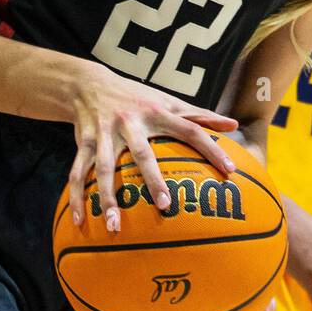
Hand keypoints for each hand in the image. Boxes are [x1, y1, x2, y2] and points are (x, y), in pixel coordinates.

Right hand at [67, 64, 237, 229]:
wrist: (87, 84)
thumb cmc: (137, 98)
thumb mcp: (167, 101)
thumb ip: (199, 115)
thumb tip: (233, 125)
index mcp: (157, 112)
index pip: (190, 129)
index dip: (211, 148)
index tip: (230, 171)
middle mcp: (130, 122)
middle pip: (142, 153)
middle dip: (152, 179)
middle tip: (165, 206)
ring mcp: (105, 133)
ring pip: (104, 168)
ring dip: (107, 197)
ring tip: (114, 226)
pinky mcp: (84, 143)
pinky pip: (78, 172)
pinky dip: (77, 196)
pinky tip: (79, 221)